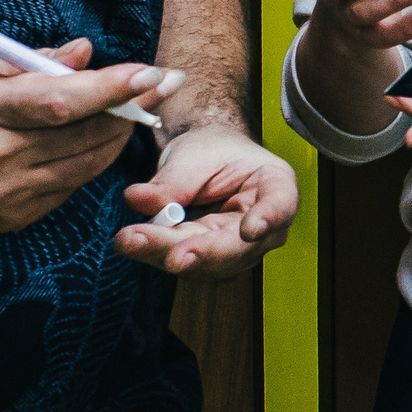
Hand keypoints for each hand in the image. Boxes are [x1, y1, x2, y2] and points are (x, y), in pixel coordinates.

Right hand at [0, 38, 169, 234]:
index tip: (149, 73)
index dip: (110, 88)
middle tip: (159, 86)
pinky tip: (96, 143)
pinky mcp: (12, 219)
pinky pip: (68, 187)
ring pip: (83, 165)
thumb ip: (32, 62)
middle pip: (79, 135)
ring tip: (134, 112)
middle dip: (128, 109)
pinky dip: (88, 162)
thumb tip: (86, 52)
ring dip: (117, 137)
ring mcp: (3, 193)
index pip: (58, 100)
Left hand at [116, 127, 298, 276]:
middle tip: (171, 255)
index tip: (249, 230)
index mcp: (275, 185)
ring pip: (206, 262)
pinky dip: (155, 252)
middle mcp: (265, 226)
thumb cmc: (212, 150)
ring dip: (166, 253)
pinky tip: (131, 242)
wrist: (205, 158)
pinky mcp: (209, 259)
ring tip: (131, 239)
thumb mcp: (195, 152)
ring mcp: (238, 249)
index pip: (280, 204)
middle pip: (236, 246)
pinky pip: (183, 260)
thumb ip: (172, 179)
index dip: (268, 218)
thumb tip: (137, 199)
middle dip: (199, 252)